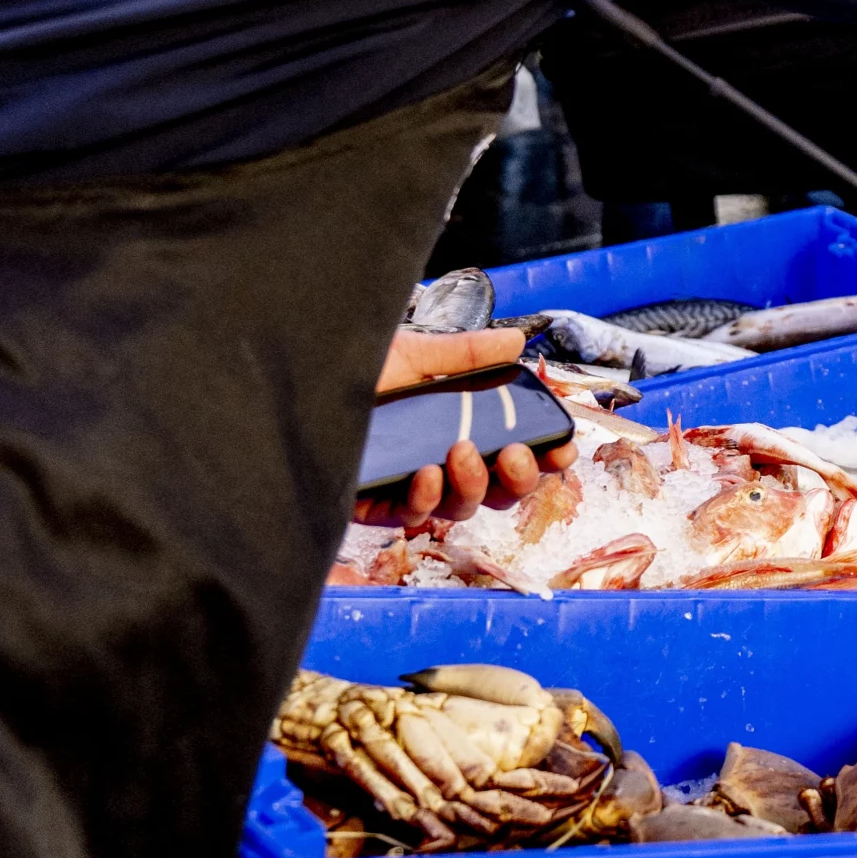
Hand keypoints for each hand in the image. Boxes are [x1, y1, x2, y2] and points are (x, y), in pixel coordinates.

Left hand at [353, 329, 575, 528]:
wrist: (293, 385)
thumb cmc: (350, 371)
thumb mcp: (413, 353)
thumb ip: (466, 353)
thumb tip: (516, 341)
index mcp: (458, 423)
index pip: (514, 448)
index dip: (545, 453)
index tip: (563, 447)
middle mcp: (439, 457)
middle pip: (498, 489)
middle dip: (519, 477)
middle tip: (517, 454)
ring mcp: (408, 483)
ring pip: (461, 507)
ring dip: (473, 485)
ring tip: (461, 453)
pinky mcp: (373, 504)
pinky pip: (411, 516)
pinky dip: (424, 498)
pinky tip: (424, 474)